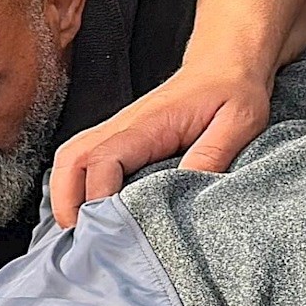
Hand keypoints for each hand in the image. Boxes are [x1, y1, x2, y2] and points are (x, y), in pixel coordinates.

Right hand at [49, 63, 271, 227]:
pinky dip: (74, 189)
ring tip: (82, 234)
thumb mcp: (239, 122)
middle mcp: (123, 127)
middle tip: (84, 242)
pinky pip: (81, 162)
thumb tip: (183, 196)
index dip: (97, 198)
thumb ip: (212, 156)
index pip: (103, 160)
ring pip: (69, 161)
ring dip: (65, 197)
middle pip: (70, 161)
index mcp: (148, 125)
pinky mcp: (120, 140)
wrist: (226, 64)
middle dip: (67, 204)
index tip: (109, 230)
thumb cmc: (233, 91)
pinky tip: (88, 215)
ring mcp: (117, 132)